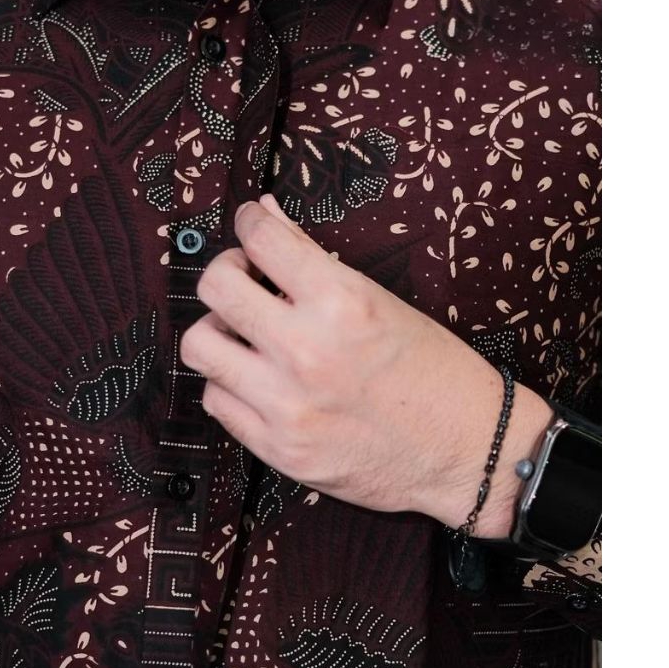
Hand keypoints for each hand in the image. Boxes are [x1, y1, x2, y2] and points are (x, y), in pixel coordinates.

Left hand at [179, 194, 552, 535]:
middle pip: (215, 288)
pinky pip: (217, 400)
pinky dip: (229, 383)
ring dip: (218, 331)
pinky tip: (255, 379)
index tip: (253, 224)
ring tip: (245, 335)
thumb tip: (266, 214)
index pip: (261, 238)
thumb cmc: (436, 374)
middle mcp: (307, 351)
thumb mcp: (383, 303)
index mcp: (341, 303)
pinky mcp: (277, 448)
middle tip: (244, 279)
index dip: (251, 222)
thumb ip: (314, 259)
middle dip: (226, 272)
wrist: (468, 453)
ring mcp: (287, 405)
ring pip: (201, 346)